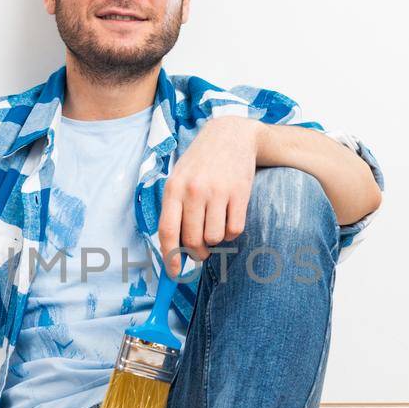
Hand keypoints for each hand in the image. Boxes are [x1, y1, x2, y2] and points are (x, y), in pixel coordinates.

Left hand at [158, 116, 263, 275]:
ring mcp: (218, 192)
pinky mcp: (240, 193)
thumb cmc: (201, 163)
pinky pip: (234, 230)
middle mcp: (194, 190)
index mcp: (174, 188)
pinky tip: (229, 217)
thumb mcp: (180, 178)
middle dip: (196, 252)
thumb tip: (175, 250)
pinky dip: (232, 232)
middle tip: (201, 251)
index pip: (168, 231)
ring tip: (215, 224)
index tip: (174, 273)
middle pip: (193, 240)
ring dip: (216, 239)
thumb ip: (175, 210)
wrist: (231, 134)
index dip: (170, 257)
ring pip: (214, 238)